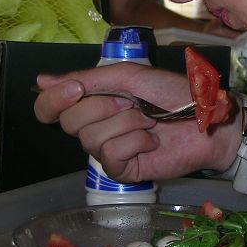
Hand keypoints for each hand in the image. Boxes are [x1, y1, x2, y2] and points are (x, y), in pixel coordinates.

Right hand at [34, 62, 239, 182]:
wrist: (205, 119)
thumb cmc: (173, 93)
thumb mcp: (130, 77)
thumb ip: (88, 79)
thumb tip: (42, 80)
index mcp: (94, 100)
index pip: (50, 107)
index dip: (53, 100)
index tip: (74, 90)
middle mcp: (96, 125)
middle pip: (71, 122)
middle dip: (104, 107)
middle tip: (133, 103)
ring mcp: (109, 149)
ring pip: (91, 138)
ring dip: (126, 124)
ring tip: (149, 122)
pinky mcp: (123, 170)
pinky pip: (111, 155)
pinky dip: (134, 142)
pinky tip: (152, 141)